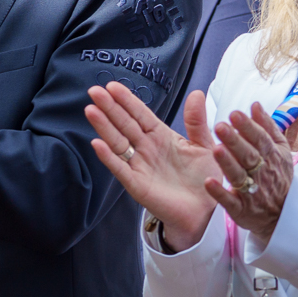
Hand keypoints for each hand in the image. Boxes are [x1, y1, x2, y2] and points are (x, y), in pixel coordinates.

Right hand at [85, 85, 219, 250]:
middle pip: (124, 124)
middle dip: (109, 108)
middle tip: (94, 91)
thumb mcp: (204, 145)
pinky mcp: (137, 185)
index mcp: (160, 136)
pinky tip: (97, 143)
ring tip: (91, 110)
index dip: (126, 101)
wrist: (206, 211)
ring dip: (103, 127)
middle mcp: (146, 148)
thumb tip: (196, 92)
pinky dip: (108, 157)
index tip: (113, 86)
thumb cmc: (204, 178)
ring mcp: (139, 166)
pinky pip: (120, 169)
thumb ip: (197, 121)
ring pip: (117, 142)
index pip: (140, 114)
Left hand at [206, 104, 293, 247]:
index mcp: (271, 156)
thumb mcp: (279, 151)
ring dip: (228, 163)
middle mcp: (262, 173)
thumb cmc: (277, 176)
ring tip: (216, 149)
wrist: (283, 214)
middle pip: (249, 155)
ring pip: (239, 176)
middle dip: (236, 141)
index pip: (260, 139)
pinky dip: (220, 193)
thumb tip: (255, 105)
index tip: (235, 114)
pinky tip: (208, 182)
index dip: (248, 127)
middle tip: (221, 126)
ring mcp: (251, 192)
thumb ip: (267, 128)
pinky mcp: (241, 209)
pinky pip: (230, 201)